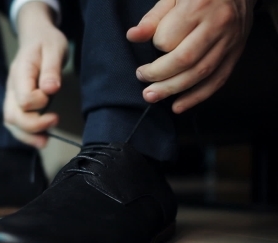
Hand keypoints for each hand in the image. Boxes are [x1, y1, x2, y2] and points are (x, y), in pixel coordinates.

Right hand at [3, 2, 67, 147]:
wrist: (36, 37)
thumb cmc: (46, 42)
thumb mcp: (54, 49)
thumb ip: (52, 69)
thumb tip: (50, 90)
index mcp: (20, 72)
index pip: (23, 98)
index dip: (39, 102)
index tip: (53, 92)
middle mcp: (12, 87)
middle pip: (12, 115)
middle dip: (33, 126)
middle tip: (55, 121)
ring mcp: (11, 95)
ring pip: (10, 122)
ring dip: (27, 135)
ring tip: (44, 142)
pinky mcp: (16, 102)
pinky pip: (15, 122)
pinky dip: (25, 134)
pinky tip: (40, 138)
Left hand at [127, 0, 255, 112]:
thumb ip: (153, 18)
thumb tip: (133, 36)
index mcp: (198, 6)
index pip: (168, 38)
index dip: (155, 46)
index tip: (152, 45)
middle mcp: (217, 24)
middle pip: (184, 60)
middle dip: (158, 75)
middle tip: (142, 80)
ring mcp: (230, 40)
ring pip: (200, 73)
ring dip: (173, 89)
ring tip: (152, 96)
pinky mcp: (236, 53)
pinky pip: (218, 80)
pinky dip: (197, 96)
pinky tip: (179, 106)